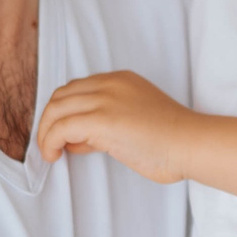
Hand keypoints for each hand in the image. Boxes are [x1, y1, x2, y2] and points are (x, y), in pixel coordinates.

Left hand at [36, 71, 201, 182]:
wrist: (191, 144)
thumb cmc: (171, 140)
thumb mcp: (136, 120)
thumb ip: (106, 123)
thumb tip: (77, 139)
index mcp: (120, 80)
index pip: (76, 90)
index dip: (65, 113)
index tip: (66, 136)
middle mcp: (109, 84)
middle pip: (61, 96)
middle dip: (49, 121)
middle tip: (52, 145)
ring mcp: (105, 100)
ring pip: (55, 110)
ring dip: (45, 133)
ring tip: (50, 153)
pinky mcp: (102, 120)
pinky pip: (60, 128)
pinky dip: (49, 142)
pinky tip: (55, 156)